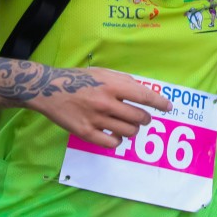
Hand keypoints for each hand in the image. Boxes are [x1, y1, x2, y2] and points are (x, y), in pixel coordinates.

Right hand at [28, 67, 171, 147]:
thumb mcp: (102, 72)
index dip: (159, 103)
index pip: (143, 96)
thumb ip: (123, 81)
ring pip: (128, 132)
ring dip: (133, 130)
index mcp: (111, 85)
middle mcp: (106, 102)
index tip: (168, 107)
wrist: (48, 89)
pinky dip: (118, 141)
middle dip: (145, 119)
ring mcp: (96, 119)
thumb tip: (143, 91)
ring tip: (128, 126)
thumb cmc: (78, 78)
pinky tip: (115, 136)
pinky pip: (111, 143)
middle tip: (143, 118)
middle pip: (139, 117)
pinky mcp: (85, 132)